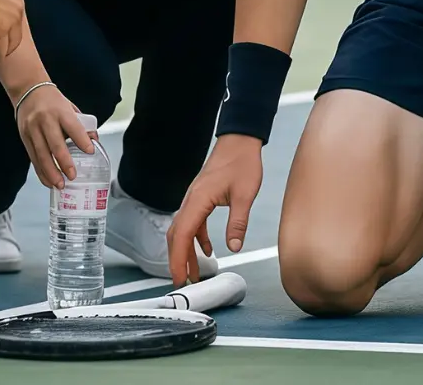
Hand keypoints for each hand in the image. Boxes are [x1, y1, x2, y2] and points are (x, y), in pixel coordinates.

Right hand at [15, 83, 97, 189]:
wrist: (27, 89)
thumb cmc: (53, 100)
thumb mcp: (70, 107)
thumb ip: (81, 124)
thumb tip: (94, 140)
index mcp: (60, 111)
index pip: (73, 127)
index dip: (82, 140)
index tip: (90, 151)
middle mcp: (45, 120)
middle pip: (55, 144)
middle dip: (64, 163)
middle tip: (72, 176)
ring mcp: (32, 129)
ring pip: (41, 155)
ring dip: (51, 172)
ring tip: (60, 185)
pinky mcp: (24, 137)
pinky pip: (33, 158)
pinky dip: (41, 171)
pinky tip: (48, 180)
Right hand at [167, 134, 262, 283]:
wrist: (240, 140)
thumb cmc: (242, 162)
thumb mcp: (245, 194)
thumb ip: (238, 222)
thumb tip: (234, 247)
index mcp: (198, 200)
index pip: (182, 235)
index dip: (178, 259)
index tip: (179, 277)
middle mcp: (191, 200)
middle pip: (177, 235)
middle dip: (177, 260)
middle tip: (184, 281)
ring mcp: (194, 198)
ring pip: (183, 230)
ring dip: (186, 251)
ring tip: (194, 272)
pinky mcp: (201, 197)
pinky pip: (193, 222)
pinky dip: (196, 238)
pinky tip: (206, 249)